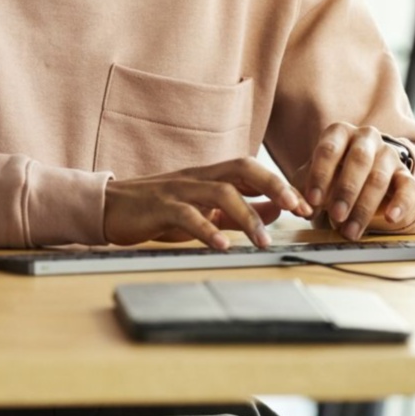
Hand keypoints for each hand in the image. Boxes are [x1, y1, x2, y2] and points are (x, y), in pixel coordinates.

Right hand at [103, 158, 307, 250]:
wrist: (110, 207)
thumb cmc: (157, 209)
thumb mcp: (202, 208)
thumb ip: (236, 210)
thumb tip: (275, 211)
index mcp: (210, 175)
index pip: (252, 169)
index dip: (281, 183)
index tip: (305, 204)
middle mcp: (198, 176)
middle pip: (243, 168)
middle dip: (274, 186)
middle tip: (297, 208)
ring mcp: (179, 190)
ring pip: (221, 192)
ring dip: (247, 216)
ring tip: (263, 242)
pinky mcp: (160, 207)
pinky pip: (188, 215)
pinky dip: (207, 230)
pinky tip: (222, 246)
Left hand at [303, 123, 414, 239]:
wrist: (365, 174)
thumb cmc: (332, 174)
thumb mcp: (314, 178)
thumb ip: (302, 191)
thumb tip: (301, 209)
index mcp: (339, 133)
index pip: (329, 149)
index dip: (320, 175)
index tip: (313, 201)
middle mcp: (366, 138)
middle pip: (359, 160)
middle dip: (346, 190)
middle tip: (335, 215)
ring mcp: (388, 154)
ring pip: (380, 177)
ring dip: (364, 206)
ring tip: (350, 231)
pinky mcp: (406, 174)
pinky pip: (408, 187)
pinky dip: (401, 203)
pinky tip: (391, 218)